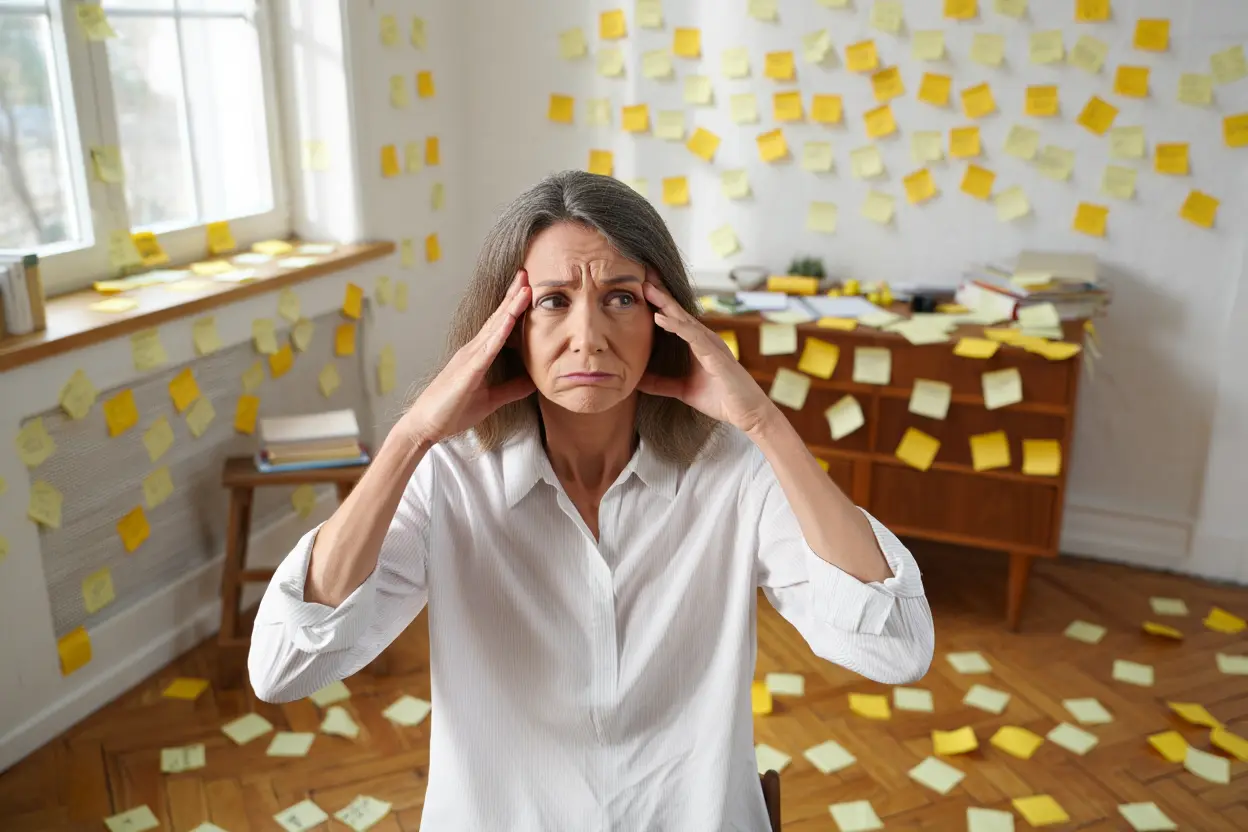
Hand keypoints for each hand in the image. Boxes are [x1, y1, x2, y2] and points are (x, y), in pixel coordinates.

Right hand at [398, 270, 536, 444]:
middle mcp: (473, 350)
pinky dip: (499, 334)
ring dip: (510, 307)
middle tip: (527, 273)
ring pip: (494, 328)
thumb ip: (510, 389)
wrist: (426, 425)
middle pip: (497, 318)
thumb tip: (533, 381)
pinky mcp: (467, 372)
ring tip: (524, 287)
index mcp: (479, 355)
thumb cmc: (453, 411)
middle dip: (513, 296)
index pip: (500, 326)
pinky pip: (487, 350)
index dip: (514, 306)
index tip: (528, 288)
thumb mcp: (490, 400)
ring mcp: (469, 358)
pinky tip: (510, 321)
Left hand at [637, 278, 777, 435]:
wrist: (747, 413)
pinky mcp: (715, 354)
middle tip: (642, 275)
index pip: (675, 319)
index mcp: (697, 344)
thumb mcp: (683, 390)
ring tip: (647, 289)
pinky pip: (693, 336)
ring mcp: (711, 345)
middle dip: (660, 294)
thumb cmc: (721, 399)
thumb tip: (638, 380)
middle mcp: (704, 340)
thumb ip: (662, 384)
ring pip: (684, 319)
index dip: (658, 304)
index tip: (640, 289)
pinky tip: (660, 318)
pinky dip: (676, 326)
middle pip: (678, 312)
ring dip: (665, 303)